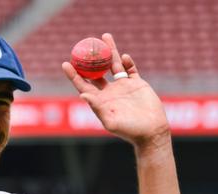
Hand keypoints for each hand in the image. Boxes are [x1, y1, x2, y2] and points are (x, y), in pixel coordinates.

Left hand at [62, 33, 169, 148]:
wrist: (151, 132)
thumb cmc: (129, 131)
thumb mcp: (111, 121)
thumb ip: (97, 108)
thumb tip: (82, 94)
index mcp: (100, 101)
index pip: (83, 84)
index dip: (74, 75)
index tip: (65, 63)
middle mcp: (109, 92)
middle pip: (96, 71)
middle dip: (90, 58)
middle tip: (84, 44)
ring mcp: (123, 87)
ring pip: (114, 65)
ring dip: (110, 51)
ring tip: (104, 36)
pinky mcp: (137, 84)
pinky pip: (130, 69)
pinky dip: (127, 62)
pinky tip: (124, 56)